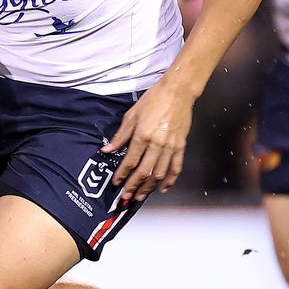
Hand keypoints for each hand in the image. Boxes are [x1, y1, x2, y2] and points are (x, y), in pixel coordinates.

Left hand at [102, 77, 194, 202]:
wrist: (177, 91)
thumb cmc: (154, 99)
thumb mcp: (132, 115)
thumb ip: (120, 135)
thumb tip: (107, 150)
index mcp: (143, 135)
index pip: (130, 161)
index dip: (122, 174)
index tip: (116, 182)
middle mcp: (157, 144)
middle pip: (144, 171)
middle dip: (134, 186)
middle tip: (126, 196)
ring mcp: (171, 146)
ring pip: (160, 173)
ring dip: (149, 187)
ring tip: (140, 195)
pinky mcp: (181, 146)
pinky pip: (176, 167)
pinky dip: (170, 180)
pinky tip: (163, 188)